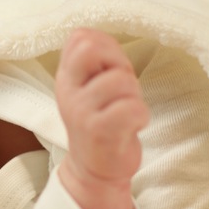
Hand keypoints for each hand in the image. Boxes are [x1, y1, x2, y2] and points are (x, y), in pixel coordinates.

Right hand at [55, 29, 149, 208]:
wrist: (95, 170)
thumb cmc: (102, 122)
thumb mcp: (91, 87)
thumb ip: (95, 60)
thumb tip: (100, 37)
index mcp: (67, 76)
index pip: (81, 37)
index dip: (107, 47)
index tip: (111, 71)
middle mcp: (69, 91)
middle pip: (93, 48)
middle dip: (118, 64)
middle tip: (122, 88)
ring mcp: (81, 112)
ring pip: (121, 80)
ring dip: (134, 95)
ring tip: (127, 112)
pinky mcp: (99, 132)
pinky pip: (132, 108)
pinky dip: (141, 116)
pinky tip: (132, 127)